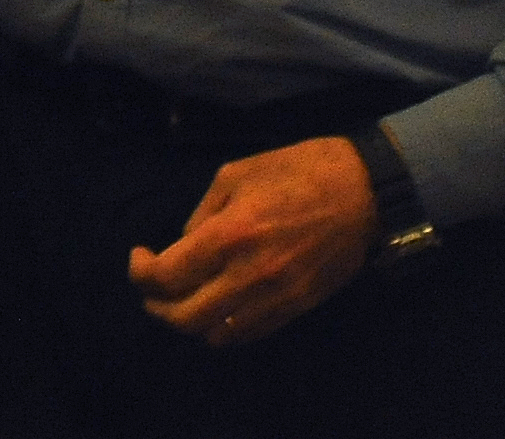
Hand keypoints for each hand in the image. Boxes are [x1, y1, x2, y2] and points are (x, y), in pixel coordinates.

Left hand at [127, 136, 375, 346]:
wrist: (364, 193)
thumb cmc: (297, 171)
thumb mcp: (235, 174)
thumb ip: (202, 213)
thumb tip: (184, 245)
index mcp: (229, 235)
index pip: (166, 277)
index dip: (140, 272)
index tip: (140, 255)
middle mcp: (249, 275)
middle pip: (183, 317)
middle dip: (155, 305)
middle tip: (152, 284)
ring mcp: (276, 297)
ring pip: (214, 335)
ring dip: (188, 321)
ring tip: (183, 296)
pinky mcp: (297, 309)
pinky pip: (248, 334)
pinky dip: (222, 328)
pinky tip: (216, 305)